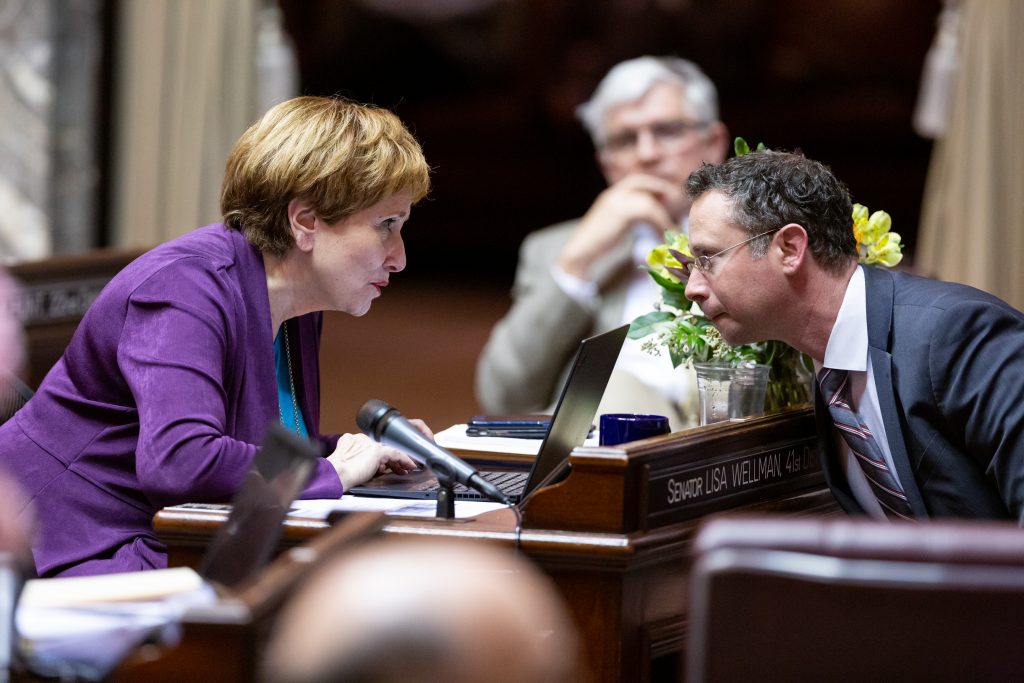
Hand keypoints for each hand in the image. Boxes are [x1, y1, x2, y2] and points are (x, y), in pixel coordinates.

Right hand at [328, 433, 419, 490]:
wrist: (335, 475)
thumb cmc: (338, 475)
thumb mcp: (348, 464)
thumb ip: (361, 461)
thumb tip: (375, 468)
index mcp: (352, 441)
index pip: (371, 447)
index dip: (380, 458)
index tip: (385, 466)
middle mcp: (361, 439)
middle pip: (381, 448)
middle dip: (391, 460)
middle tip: (399, 468)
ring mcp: (369, 443)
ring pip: (389, 449)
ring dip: (399, 461)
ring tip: (406, 469)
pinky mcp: (376, 450)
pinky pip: (395, 453)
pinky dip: (404, 460)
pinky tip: (409, 466)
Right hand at [557, 174, 686, 278]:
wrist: (580, 253)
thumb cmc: (595, 247)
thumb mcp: (612, 227)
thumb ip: (626, 220)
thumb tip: (647, 224)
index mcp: (609, 197)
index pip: (633, 182)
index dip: (650, 185)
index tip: (664, 194)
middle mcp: (612, 195)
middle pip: (640, 181)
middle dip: (658, 187)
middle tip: (673, 197)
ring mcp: (616, 202)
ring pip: (647, 201)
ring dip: (661, 215)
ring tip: (670, 228)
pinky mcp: (621, 212)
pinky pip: (648, 212)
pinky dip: (659, 223)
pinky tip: (662, 235)